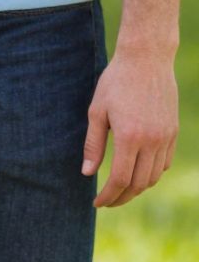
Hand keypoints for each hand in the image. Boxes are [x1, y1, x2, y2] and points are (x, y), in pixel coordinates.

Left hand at [81, 50, 177, 207]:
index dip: (108, 196)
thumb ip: (93, 145)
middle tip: (107, 201)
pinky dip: (152, 173)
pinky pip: (165, 162)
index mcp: (129, 137)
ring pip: (154, 176)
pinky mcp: (173, 130)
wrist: (147, 58)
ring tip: (121, 190)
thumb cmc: (116, 82)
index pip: (120, 180)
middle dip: (122, 197)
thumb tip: (87, 174)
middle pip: (139, 184)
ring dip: (137, 188)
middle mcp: (152, 140)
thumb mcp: (97, 112)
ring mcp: (166, 136)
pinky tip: (138, 172)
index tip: (97, 203)